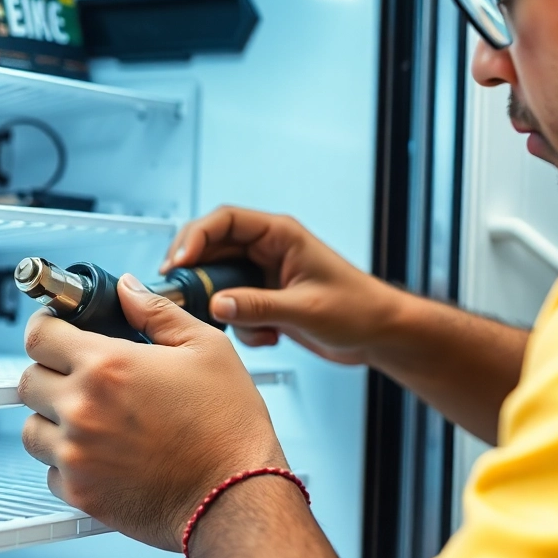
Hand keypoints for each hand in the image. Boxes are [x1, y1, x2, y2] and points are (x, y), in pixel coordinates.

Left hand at [19, 273, 285, 550]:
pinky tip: (105, 454)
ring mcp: (75, 455)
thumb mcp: (206, 349)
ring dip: (54, 420)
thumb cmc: (229, 425)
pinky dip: (69, 461)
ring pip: (32, 429)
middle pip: (28, 381)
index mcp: (107, 367)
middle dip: (52, 373)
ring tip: (97, 419)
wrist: (236, 495)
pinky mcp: (79, 494)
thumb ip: (156, 312)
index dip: (48, 327)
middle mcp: (81, 410)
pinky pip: (50, 471)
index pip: (39, 335)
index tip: (58, 331)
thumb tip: (126, 290)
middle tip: (86, 378)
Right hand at [161, 207, 404, 364]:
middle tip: (183, 296)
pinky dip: (244, 326)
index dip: (195, 237)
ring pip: (221, 281)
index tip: (178, 263)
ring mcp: (265, 275)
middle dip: (198, 274)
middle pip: (213, 248)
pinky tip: (270, 337)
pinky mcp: (266, 299)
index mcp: (281, 235)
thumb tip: (217, 305)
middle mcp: (269, 249)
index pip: (225, 220)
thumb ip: (258, 307)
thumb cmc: (358, 309)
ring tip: (244, 326)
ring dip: (224, 306)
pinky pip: (235, 307)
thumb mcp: (305, 309)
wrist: (380, 334)